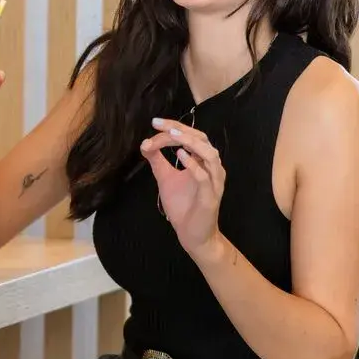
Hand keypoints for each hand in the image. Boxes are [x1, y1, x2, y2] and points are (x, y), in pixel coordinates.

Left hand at [140, 117, 225, 255]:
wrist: (192, 234)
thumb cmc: (183, 206)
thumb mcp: (165, 178)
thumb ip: (157, 161)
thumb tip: (145, 143)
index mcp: (202, 161)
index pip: (191, 136)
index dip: (173, 127)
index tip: (155, 123)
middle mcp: (211, 168)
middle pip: (202, 139)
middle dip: (180, 129)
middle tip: (160, 125)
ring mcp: (213, 182)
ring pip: (210, 155)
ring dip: (191, 142)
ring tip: (172, 135)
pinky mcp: (210, 197)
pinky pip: (205, 177)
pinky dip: (194, 165)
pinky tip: (180, 156)